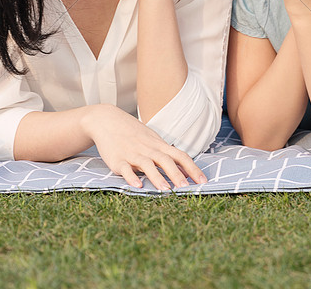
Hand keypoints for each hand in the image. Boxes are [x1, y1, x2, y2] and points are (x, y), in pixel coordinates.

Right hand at [81, 104, 207, 190]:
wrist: (107, 120)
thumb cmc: (133, 133)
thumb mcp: (152, 141)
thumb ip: (167, 155)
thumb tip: (185, 172)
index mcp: (159, 145)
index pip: (180, 156)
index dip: (193, 168)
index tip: (204, 181)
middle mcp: (148, 149)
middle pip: (166, 160)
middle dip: (177, 175)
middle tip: (187, 189)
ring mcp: (133, 153)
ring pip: (147, 165)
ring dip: (157, 177)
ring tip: (165, 190)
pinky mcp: (117, 159)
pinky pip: (125, 168)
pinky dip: (131, 177)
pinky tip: (137, 186)